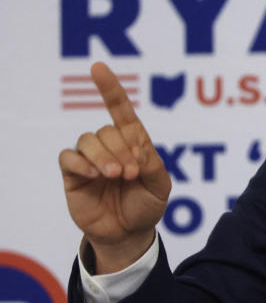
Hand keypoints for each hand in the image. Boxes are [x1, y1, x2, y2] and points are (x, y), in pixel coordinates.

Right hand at [59, 62, 171, 273]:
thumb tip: (136, 148)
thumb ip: (153, 164)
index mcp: (133, 142)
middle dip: (121, 149)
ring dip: (103, 155)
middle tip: (131, 173)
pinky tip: (94, 175)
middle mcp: (110, 146)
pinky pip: (68, 157)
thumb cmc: (146, 206)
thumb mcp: (160, 186)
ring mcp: (90, 159)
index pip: (120, 109)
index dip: (110, 89)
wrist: (129, 233)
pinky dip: (81, 163)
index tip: (98, 68)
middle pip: (107, 130)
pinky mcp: (73, 175)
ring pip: (88, 140)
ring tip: (116, 175)